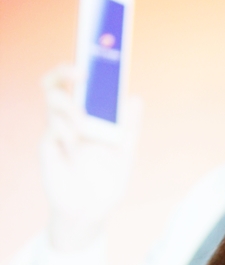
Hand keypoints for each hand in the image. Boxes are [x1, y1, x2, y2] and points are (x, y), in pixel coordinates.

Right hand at [40, 65, 140, 250]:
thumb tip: (136, 99)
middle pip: (58, 82)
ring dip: (70, 106)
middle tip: (81, 72)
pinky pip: (51, 126)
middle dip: (66, 70)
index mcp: (91, 117)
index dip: (85, 65)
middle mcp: (71, 119)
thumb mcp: (125, 154)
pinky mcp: (48, 145)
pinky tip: (74, 143)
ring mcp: (57, 130)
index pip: (83, 85)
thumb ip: (129, 128)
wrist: (90, 211)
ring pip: (53, 99)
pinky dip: (64, 129)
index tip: (96, 52)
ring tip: (83, 125)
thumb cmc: (107, 182)